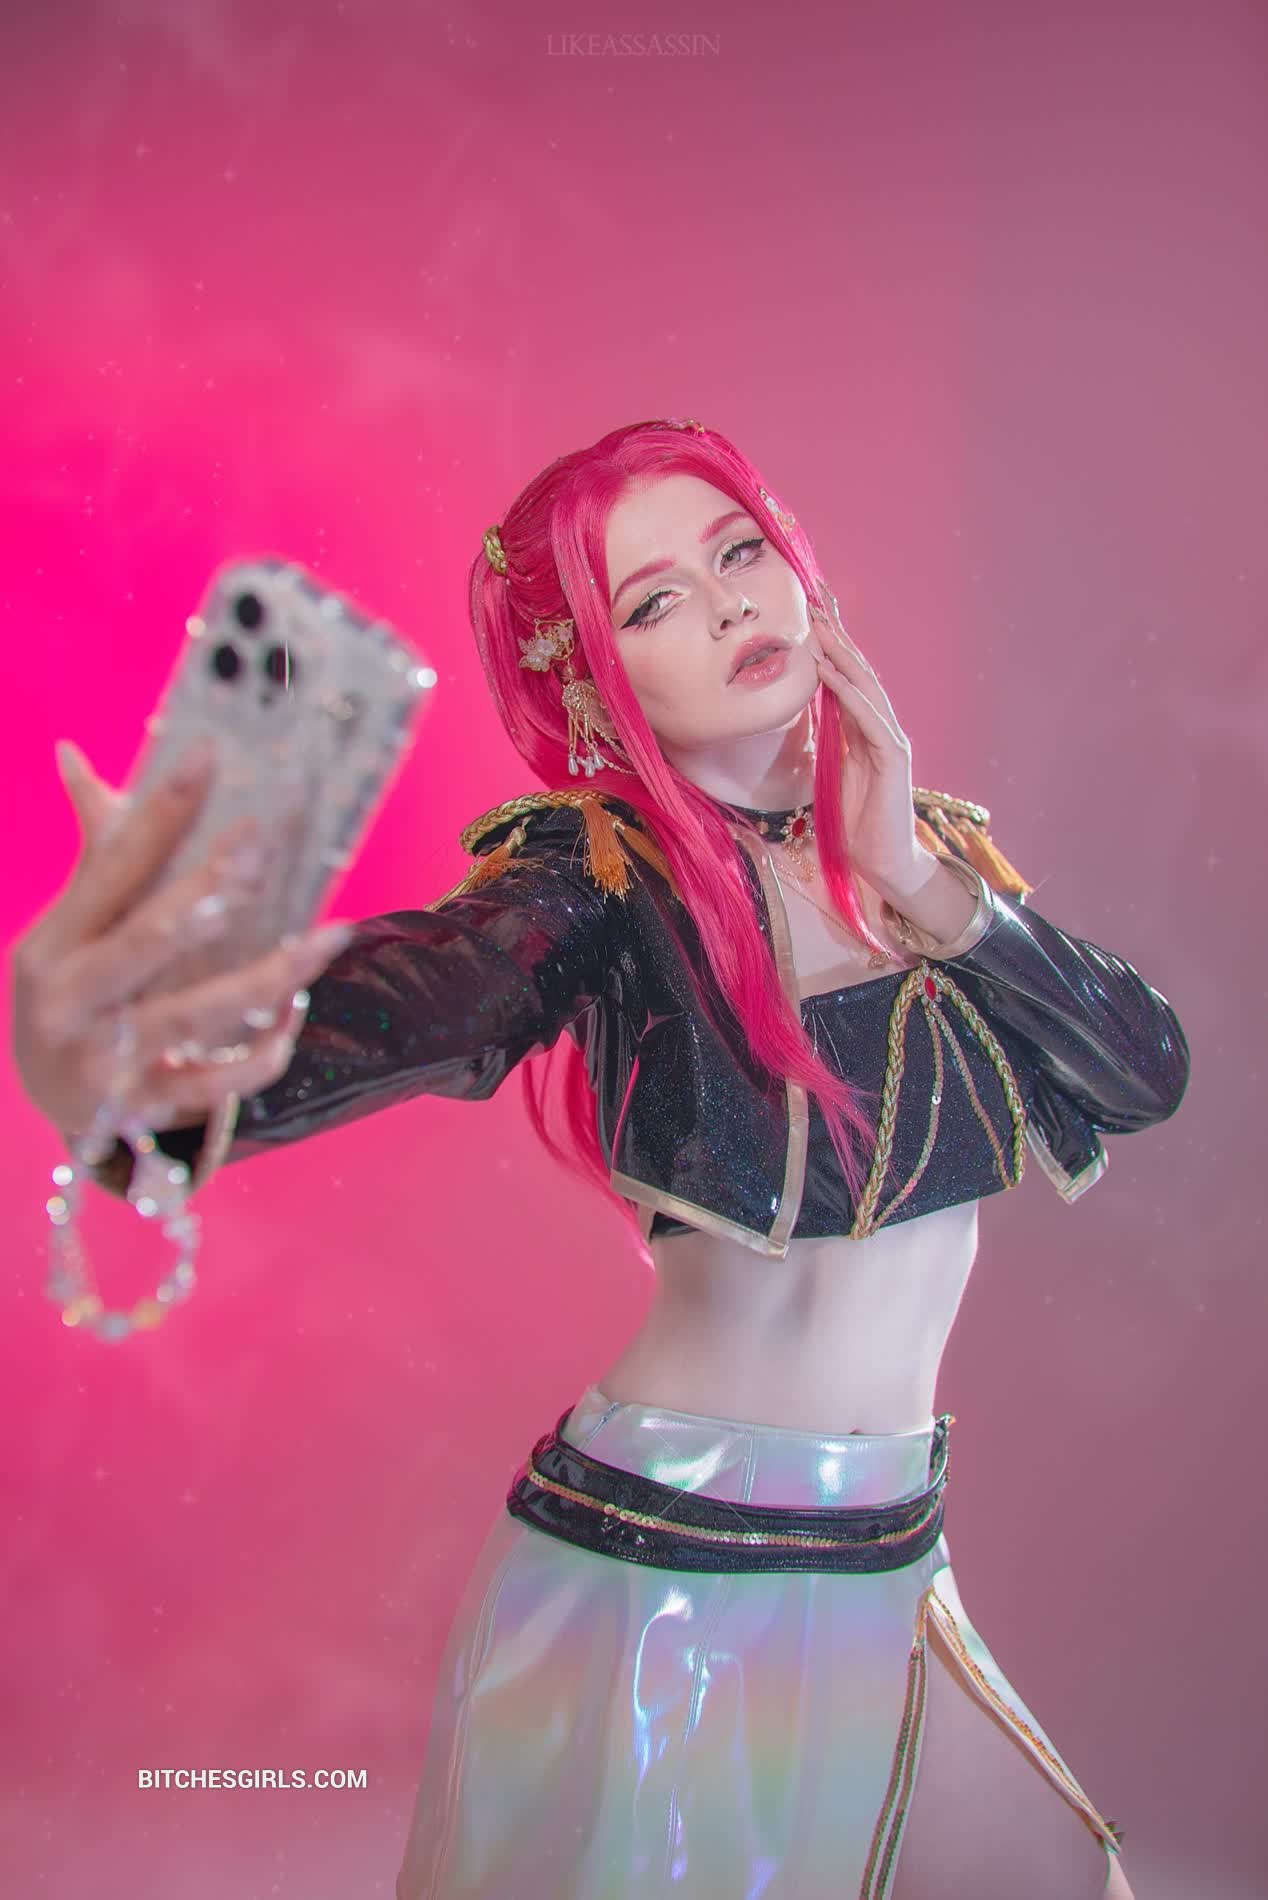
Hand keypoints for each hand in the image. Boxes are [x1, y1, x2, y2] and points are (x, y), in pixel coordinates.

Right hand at [9, 739, 352, 1140]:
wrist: (45, 1100)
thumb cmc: (72, 991)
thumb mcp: (66, 928)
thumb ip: (95, 851)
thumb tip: (73, 754)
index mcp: (51, 943)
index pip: (112, 867)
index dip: (160, 811)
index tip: (209, 757)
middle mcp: (70, 1001)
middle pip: (151, 936)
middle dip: (211, 887)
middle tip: (264, 844)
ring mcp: (105, 1059)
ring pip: (198, 1012)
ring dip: (270, 975)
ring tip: (330, 936)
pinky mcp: (144, 1106)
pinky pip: (217, 1082)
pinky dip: (262, 1052)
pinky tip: (296, 1014)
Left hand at [807, 582, 932, 902]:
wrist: (883, 862)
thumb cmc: (857, 821)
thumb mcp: (832, 770)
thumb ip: (825, 739)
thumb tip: (802, 710)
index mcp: (863, 728)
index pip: (845, 676)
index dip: (829, 642)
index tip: (808, 610)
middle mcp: (880, 726)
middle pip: (857, 670)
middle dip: (836, 633)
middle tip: (816, 597)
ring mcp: (891, 740)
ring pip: (865, 687)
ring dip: (842, 654)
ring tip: (820, 624)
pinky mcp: (894, 758)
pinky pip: (870, 718)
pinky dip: (850, 693)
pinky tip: (832, 673)